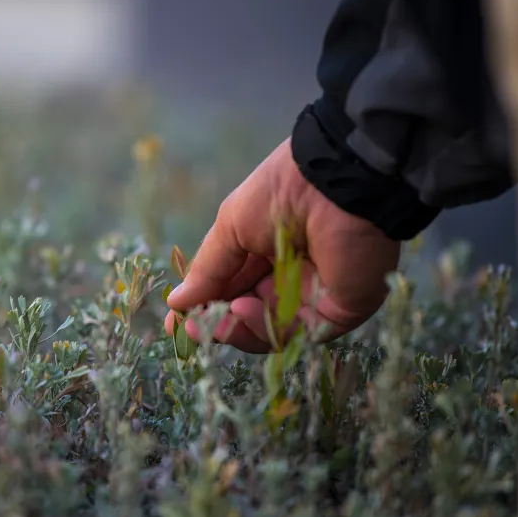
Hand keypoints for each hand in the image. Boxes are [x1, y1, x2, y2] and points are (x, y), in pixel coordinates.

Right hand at [163, 138, 400, 352]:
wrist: (331, 182)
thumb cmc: (280, 192)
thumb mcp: (232, 226)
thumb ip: (207, 269)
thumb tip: (176, 303)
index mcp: (268, 253)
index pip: (233, 291)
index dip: (205, 308)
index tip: (176, 326)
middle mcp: (293, 277)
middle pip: (251, 317)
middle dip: (219, 325)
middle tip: (192, 329)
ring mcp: (317, 295)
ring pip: (273, 332)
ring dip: (240, 329)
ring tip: (222, 316)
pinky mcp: (341, 309)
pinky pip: (301, 333)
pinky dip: (267, 328)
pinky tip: (244, 309)